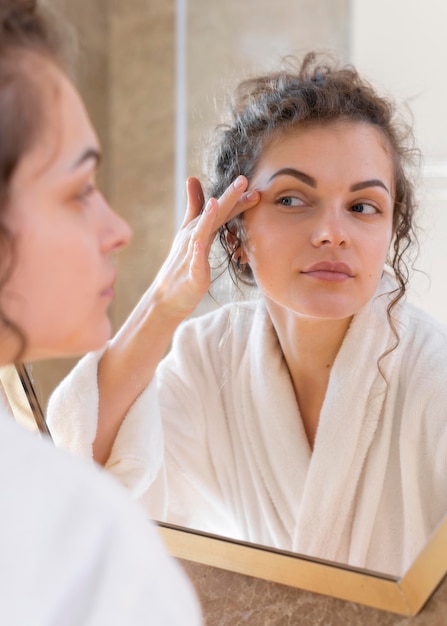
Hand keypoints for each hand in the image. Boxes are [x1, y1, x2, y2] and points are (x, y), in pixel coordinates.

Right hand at [150, 175, 258, 320]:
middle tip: (243, 180)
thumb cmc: (181, 265)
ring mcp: (191, 255)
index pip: (220, 211)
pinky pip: (194, 262)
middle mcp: (193, 237)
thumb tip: (192, 178)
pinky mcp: (191, 274)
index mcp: (198, 229)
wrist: (166, 298)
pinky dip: (196, 252)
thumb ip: (193, 207)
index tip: (250, 182)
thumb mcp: (188, 233)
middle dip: (228, 198)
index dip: (235, 197)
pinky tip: (198, 243)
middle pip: (213, 215)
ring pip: (201, 234)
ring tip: (215, 203)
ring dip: (208, 218)